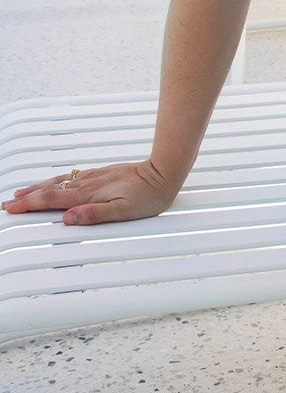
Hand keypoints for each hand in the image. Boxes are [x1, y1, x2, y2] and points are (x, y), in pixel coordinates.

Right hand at [2, 160, 180, 225]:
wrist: (163, 173)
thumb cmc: (147, 196)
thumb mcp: (122, 212)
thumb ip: (94, 215)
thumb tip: (67, 219)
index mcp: (89, 195)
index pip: (52, 200)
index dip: (31, 204)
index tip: (12, 207)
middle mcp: (88, 184)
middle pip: (51, 189)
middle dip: (29, 196)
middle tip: (9, 201)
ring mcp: (94, 177)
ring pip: (60, 181)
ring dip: (40, 187)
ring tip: (24, 191)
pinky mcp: (102, 174)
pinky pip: (72, 177)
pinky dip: (57, 181)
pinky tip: (56, 182)